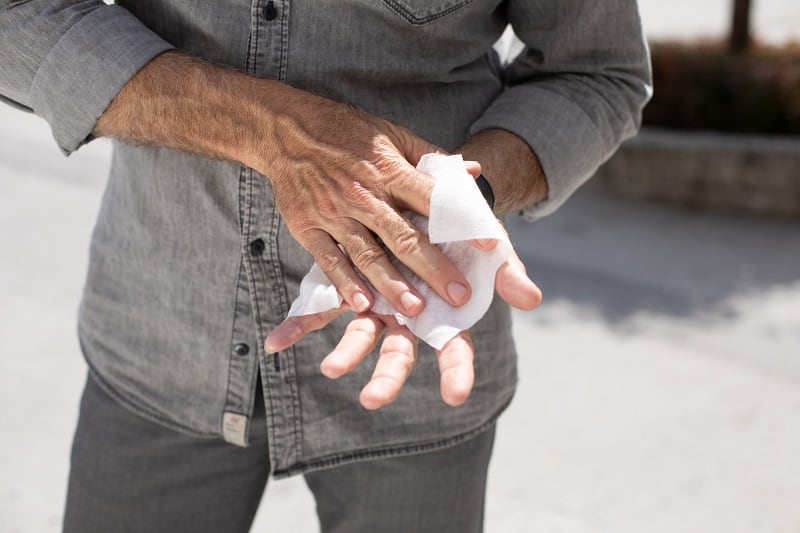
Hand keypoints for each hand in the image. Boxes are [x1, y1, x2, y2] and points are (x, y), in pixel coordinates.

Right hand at [94, 51, 477, 318]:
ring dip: (392, 284)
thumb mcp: (393, 134)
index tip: (490, 247)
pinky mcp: (308, 227)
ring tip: (415, 309)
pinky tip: (362, 304)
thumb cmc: (348, 132)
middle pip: (404, 237)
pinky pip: (329, 260)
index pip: (434, 199)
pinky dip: (345, 283)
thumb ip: (432, 158)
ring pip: (368, 255)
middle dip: (434, 268)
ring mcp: (334, 213)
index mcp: (390, 169)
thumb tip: (473, 173)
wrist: (286, 129)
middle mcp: (364, 193)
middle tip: (459, 296)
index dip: (462, 224)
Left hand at [265, 245, 540, 408]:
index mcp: (442, 311)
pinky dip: (298, 325)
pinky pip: (321, 309)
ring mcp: (377, 302)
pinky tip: (276, 342)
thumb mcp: (488, 247)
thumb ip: (506, 271)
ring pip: (360, 335)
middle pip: (400, 352)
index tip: (455, 395)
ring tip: (331, 369)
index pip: (454, 348)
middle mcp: (407, 315)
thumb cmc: (464, 233)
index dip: (455, 370)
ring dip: (345, 353)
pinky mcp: (349, 285)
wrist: (428, 201)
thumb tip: (533, 298)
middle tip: (373, 398)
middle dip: (388, 377)